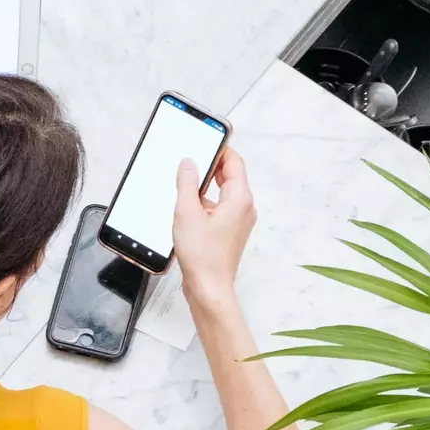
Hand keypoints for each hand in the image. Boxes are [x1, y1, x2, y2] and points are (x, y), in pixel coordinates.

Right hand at [172, 146, 255, 311]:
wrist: (209, 288)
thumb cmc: (202, 256)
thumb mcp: (187, 212)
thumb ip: (187, 183)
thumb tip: (189, 164)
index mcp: (239, 199)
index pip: (234, 162)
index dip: (219, 149)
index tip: (204, 141)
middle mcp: (244, 207)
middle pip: (230, 176)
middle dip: (210, 166)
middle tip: (190, 162)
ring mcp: (239, 220)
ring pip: (224, 192)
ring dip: (205, 187)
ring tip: (185, 188)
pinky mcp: (230, 231)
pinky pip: (220, 207)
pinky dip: (206, 202)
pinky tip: (188, 209)